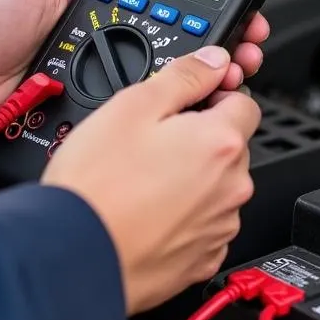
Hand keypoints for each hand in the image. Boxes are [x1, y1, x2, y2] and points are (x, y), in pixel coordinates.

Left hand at [0, 0, 269, 140]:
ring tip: (229, 71)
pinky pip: (130, 109)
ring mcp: (99, 76)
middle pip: (176, 44)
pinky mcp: (88, 110)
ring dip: (200, 77)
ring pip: (161, 79)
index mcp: (98, 1)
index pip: (166, 2)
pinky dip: (161, 108)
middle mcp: (105, 39)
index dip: (205, 4)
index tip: (238, 4)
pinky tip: (190, 100)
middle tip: (246, 42)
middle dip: (218, 44)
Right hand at [43, 47, 259, 314]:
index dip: (215, 97)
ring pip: (217, 188)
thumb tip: (213, 61)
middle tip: (151, 145)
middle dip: (200, 140)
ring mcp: (220, 226)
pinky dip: (184, 218)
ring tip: (142, 182)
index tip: (189, 103)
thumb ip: (183, 76)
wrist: (74, 255)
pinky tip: (147, 213)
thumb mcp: (131, 106)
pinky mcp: (204, 258)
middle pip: (231, 147)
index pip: (245, 103)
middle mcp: (232, 186)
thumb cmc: (97, 186)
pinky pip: (204, 226)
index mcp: (221, 142)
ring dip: (192, 180)